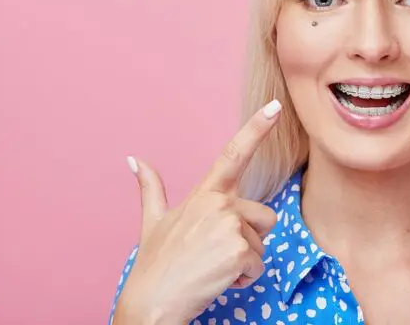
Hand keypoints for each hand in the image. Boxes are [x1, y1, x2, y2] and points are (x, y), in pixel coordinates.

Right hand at [113, 100, 281, 324]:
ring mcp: (230, 225)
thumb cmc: (156, 265)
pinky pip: (259, 265)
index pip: (234, 153)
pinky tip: (218, 280)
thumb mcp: (154, 222)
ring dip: (245, 261)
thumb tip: (134, 160)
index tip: (275, 105)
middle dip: (249, 239)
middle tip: (215, 255)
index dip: (256, 128)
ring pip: (263, 242)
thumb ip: (151, 189)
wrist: (151, 303)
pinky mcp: (239, 249)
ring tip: (214, 268)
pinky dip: (244, 279)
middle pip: (264, 217)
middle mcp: (220, 203)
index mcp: (205, 194)